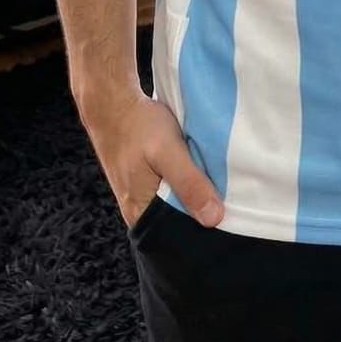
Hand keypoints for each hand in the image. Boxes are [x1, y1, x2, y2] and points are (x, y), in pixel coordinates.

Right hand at [79, 86, 224, 231]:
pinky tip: (199, 174)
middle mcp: (138, 211)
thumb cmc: (137, 126)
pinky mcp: (144, 181)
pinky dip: (185, 184)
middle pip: (177, 222)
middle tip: (228, 201)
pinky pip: (170, 191)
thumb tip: (214, 218)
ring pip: (175, 205)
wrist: (112, 102)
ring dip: (194, 196)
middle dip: (200, 213)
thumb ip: (188, 182)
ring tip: (217, 187)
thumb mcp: (167, 151)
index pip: (177, 238)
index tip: (228, 221)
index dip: (202, 231)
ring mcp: (140, 196)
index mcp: (140, 214)